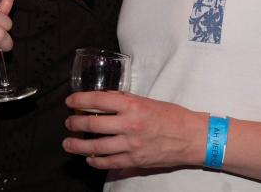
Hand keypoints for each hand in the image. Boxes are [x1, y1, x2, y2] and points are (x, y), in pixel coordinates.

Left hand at [62, 91, 206, 169]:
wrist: (191, 137)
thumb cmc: (172, 115)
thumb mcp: (147, 100)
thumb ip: (125, 100)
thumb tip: (105, 98)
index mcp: (133, 105)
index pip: (99, 100)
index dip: (80, 100)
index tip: (70, 101)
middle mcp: (129, 125)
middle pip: (93, 123)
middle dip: (76, 122)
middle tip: (68, 122)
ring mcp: (131, 146)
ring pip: (96, 147)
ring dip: (79, 145)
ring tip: (69, 143)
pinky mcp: (134, 161)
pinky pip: (109, 163)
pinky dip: (95, 161)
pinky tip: (89, 158)